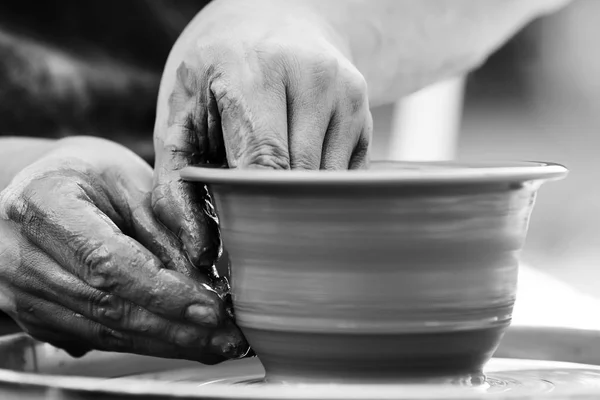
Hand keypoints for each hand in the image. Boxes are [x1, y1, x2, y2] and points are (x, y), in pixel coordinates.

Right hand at [0, 137, 248, 361]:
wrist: (45, 188)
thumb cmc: (92, 176)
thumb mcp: (131, 183)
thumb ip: (164, 231)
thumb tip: (203, 283)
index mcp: (42, 203)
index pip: (108, 261)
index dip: (163, 292)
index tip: (211, 309)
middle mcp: (21, 253)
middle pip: (108, 305)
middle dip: (176, 327)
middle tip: (228, 337)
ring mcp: (20, 292)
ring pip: (105, 332)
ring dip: (166, 344)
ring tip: (215, 344)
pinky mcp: (35, 317)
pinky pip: (96, 338)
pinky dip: (144, 343)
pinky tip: (182, 342)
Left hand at [153, 0, 372, 265]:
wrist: (272, 21)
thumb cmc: (217, 75)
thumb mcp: (182, 115)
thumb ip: (177, 182)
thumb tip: (199, 253)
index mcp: (255, 71)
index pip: (266, 164)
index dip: (256, 212)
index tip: (240, 244)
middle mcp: (312, 76)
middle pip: (302, 178)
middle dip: (276, 210)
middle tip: (252, 225)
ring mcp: (346, 91)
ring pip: (330, 182)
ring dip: (300, 198)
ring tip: (271, 183)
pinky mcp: (366, 107)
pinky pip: (347, 174)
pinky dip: (321, 185)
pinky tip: (297, 166)